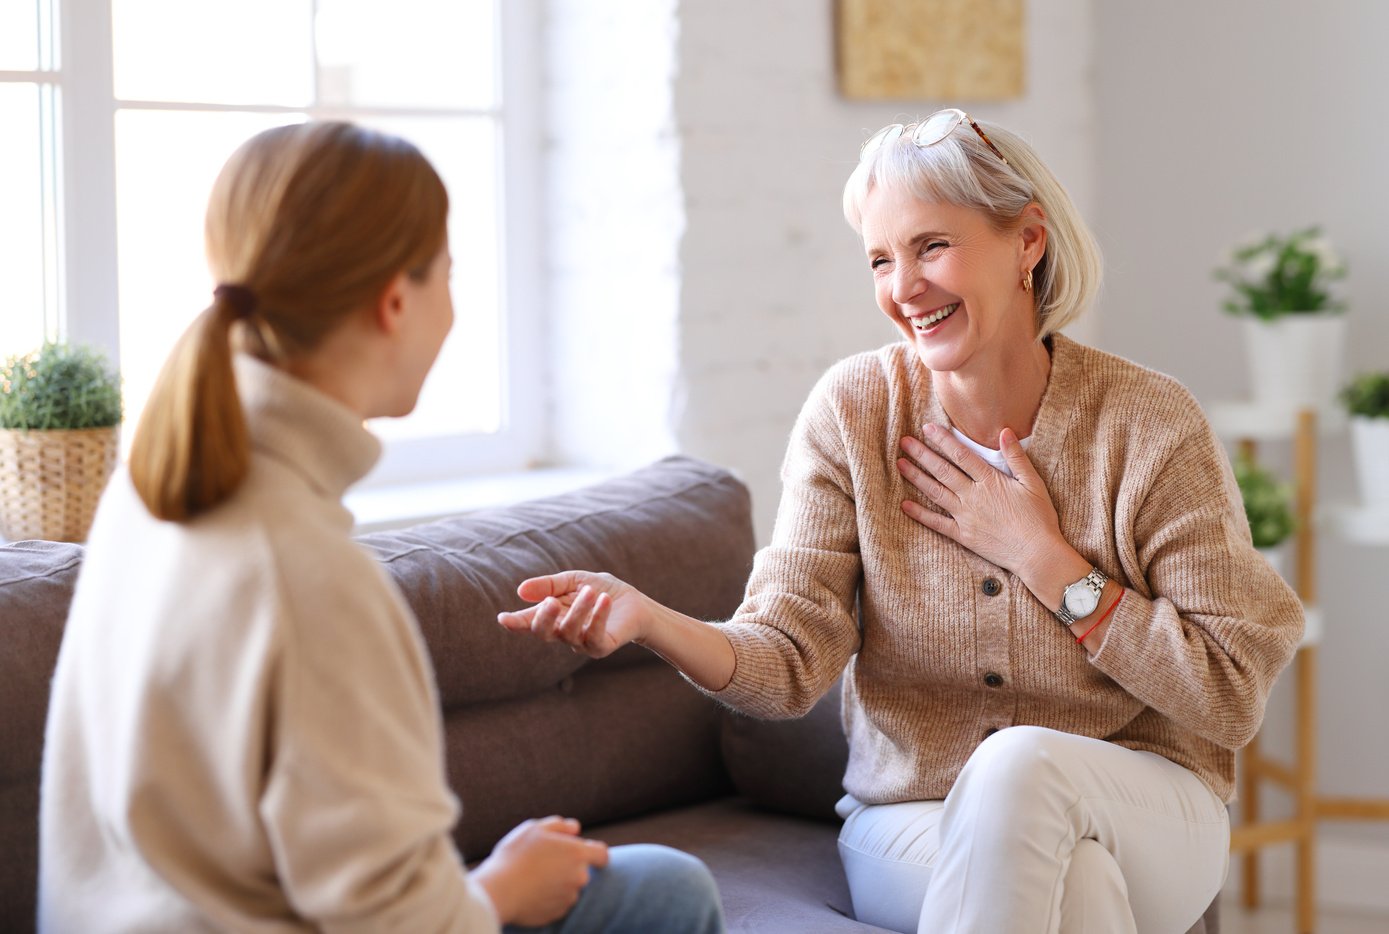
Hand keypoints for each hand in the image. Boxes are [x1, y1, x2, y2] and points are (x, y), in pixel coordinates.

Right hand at [472, 816, 609, 926]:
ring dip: (558, 882)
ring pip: (569, 887)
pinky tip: (531, 891)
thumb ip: (559, 825)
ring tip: (534, 877)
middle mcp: (579, 877)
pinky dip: (549, 897)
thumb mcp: (534, 829)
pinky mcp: (557, 913)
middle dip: (568, 866)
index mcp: (577, 854)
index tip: (587, 853)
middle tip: (543, 861)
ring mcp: (569, 898)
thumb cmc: (515, 856)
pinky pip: (558, 902)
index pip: (602, 854)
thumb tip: (576, 828)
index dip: (595, 852)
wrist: (499, 891)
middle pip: (581, 870)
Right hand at [496, 571, 650, 657]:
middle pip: (544, 632)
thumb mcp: (574, 581)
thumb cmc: (601, 590)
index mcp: (553, 616)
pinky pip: (593, 637)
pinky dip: (597, 617)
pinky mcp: (600, 648)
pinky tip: (604, 600)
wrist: (635, 603)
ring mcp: (580, 642)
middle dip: (544, 618)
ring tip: (590, 591)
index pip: (530, 622)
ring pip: (569, 632)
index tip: (503, 619)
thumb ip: (550, 585)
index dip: (516, 622)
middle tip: (550, 601)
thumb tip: (520, 591)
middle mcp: (563, 632)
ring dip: (578, 610)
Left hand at [896, 424, 1064, 578]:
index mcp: (990, 481)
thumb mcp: (1033, 483)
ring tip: (900, 464)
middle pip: (943, 471)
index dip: (943, 440)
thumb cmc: (1039, 518)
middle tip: (904, 441)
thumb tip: (1004, 431)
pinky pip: (937, 523)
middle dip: (922, 454)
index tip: (927, 428)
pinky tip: (904, 505)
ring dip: (916, 477)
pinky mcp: (963, 536)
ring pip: (935, 492)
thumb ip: (1016, 457)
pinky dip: (920, 514)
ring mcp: (965, 517)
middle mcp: (973, 497)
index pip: (961, 455)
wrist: (1037, 554)